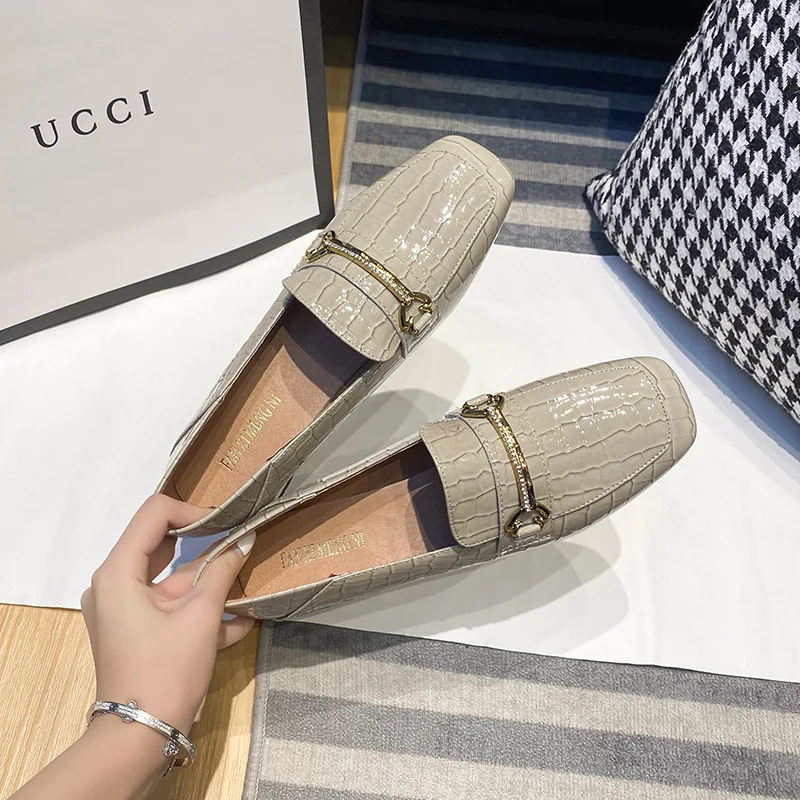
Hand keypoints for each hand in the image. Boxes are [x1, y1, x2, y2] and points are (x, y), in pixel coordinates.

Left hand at [81, 494, 255, 734]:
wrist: (140, 738)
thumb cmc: (167, 670)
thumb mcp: (201, 616)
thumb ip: (223, 571)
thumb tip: (245, 539)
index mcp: (118, 572)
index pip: (155, 514)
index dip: (193, 511)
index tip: (227, 523)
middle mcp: (114, 584)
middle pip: (163, 544)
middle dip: (206, 545)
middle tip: (239, 542)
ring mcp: (123, 609)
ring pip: (171, 578)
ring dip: (209, 582)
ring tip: (246, 585)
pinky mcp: (136, 630)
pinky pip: (169, 606)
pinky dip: (199, 608)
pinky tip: (238, 620)